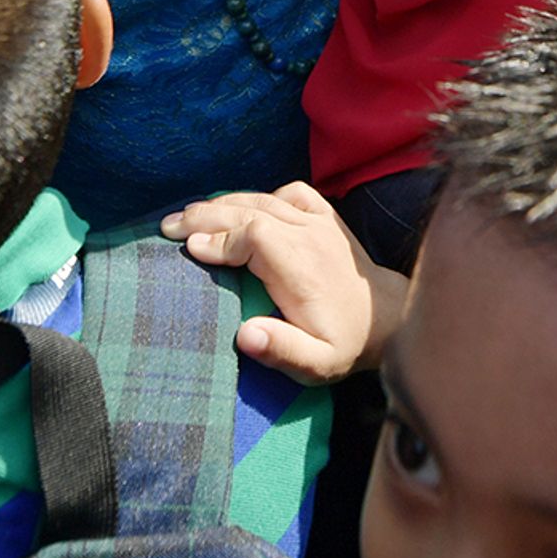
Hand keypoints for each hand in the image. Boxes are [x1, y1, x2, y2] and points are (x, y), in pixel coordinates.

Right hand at [161, 182, 408, 385]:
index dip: (219, 239)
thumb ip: (282, 351)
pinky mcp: (326, 217)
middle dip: (207, 216)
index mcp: (303, 266)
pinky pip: (290, 193)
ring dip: (223, 204)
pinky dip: (260, 196)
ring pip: (264, 198)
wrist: (388, 321)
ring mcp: (319, 222)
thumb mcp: (317, 364)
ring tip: (187, 214)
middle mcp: (310, 235)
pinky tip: (240, 208)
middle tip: (168, 226)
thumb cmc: (345, 344)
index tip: (189, 249)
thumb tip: (245, 335)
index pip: (254, 235)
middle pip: (251, 210)